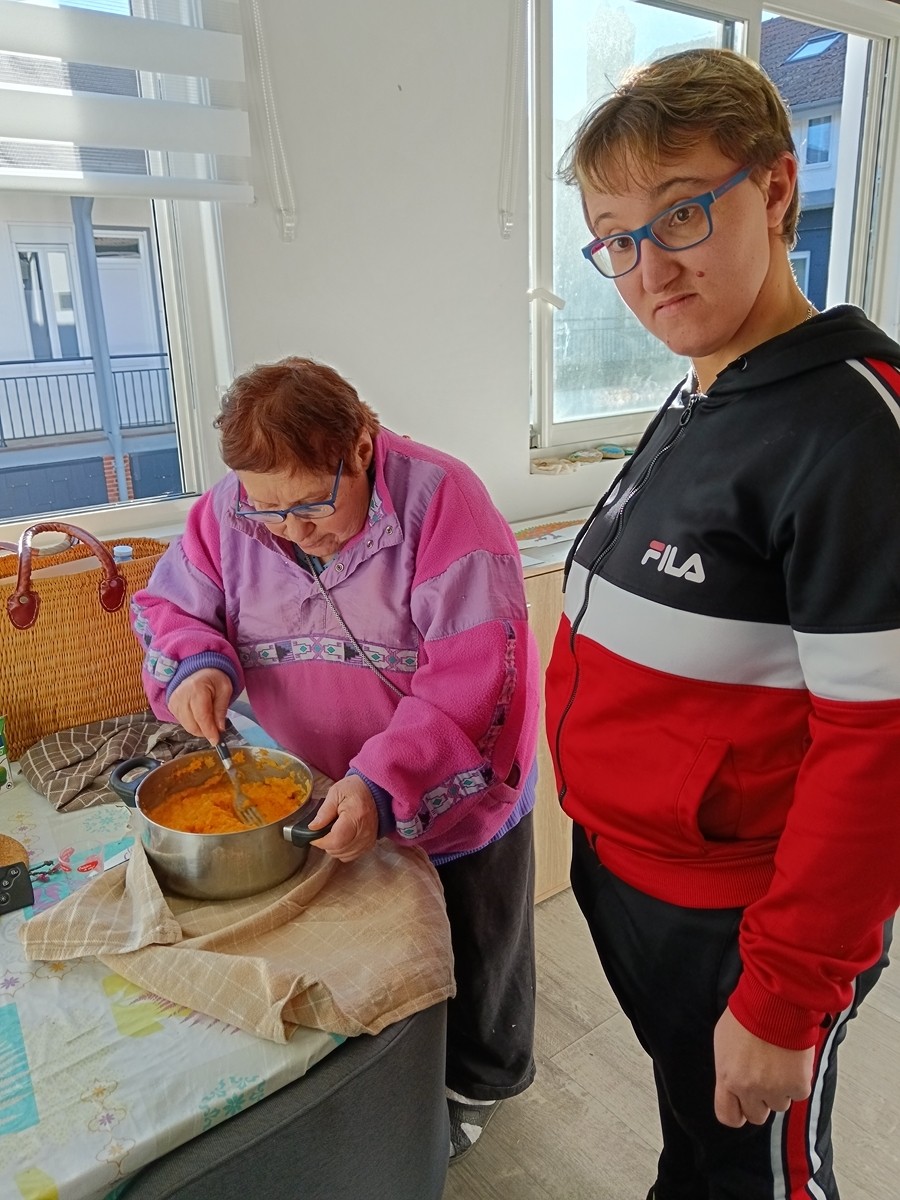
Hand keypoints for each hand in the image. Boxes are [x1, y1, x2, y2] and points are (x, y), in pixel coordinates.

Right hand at [167, 668, 232, 743]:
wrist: (198, 670)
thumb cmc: (214, 678)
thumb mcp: (225, 690)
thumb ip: (221, 709)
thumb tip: (220, 729)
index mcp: (197, 689)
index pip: (202, 717)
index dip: (209, 731)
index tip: (217, 741)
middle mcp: (182, 696)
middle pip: (192, 725)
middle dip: (205, 732)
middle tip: (216, 730)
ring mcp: (174, 701)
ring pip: (187, 726)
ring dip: (200, 729)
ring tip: (209, 720)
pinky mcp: (171, 706)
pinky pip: (183, 722)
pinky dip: (193, 724)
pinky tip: (200, 716)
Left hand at [308, 775, 378, 862]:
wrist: (375, 791)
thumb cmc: (354, 789)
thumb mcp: (335, 793)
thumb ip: (324, 811)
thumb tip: (312, 828)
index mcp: (355, 817)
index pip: (336, 840)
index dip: (321, 841)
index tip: (313, 835)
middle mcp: (364, 832)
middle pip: (338, 850)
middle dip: (325, 844)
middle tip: (322, 832)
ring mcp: (368, 840)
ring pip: (344, 855)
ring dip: (333, 848)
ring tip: (331, 834)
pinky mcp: (370, 844)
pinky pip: (351, 855)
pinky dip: (342, 851)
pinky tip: (340, 839)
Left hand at [713, 1006, 813, 1126]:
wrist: (775, 1003)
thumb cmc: (748, 1014)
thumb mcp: (723, 1042)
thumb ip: (728, 1069)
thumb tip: (732, 1082)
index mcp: (727, 1077)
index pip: (728, 1115)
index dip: (737, 1112)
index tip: (742, 1106)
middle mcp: (750, 1088)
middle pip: (756, 1115)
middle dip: (760, 1100)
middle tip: (764, 1078)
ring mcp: (775, 1089)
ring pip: (779, 1105)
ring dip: (780, 1090)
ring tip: (778, 1063)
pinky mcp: (797, 1086)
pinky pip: (798, 1094)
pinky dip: (797, 1081)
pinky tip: (791, 1061)